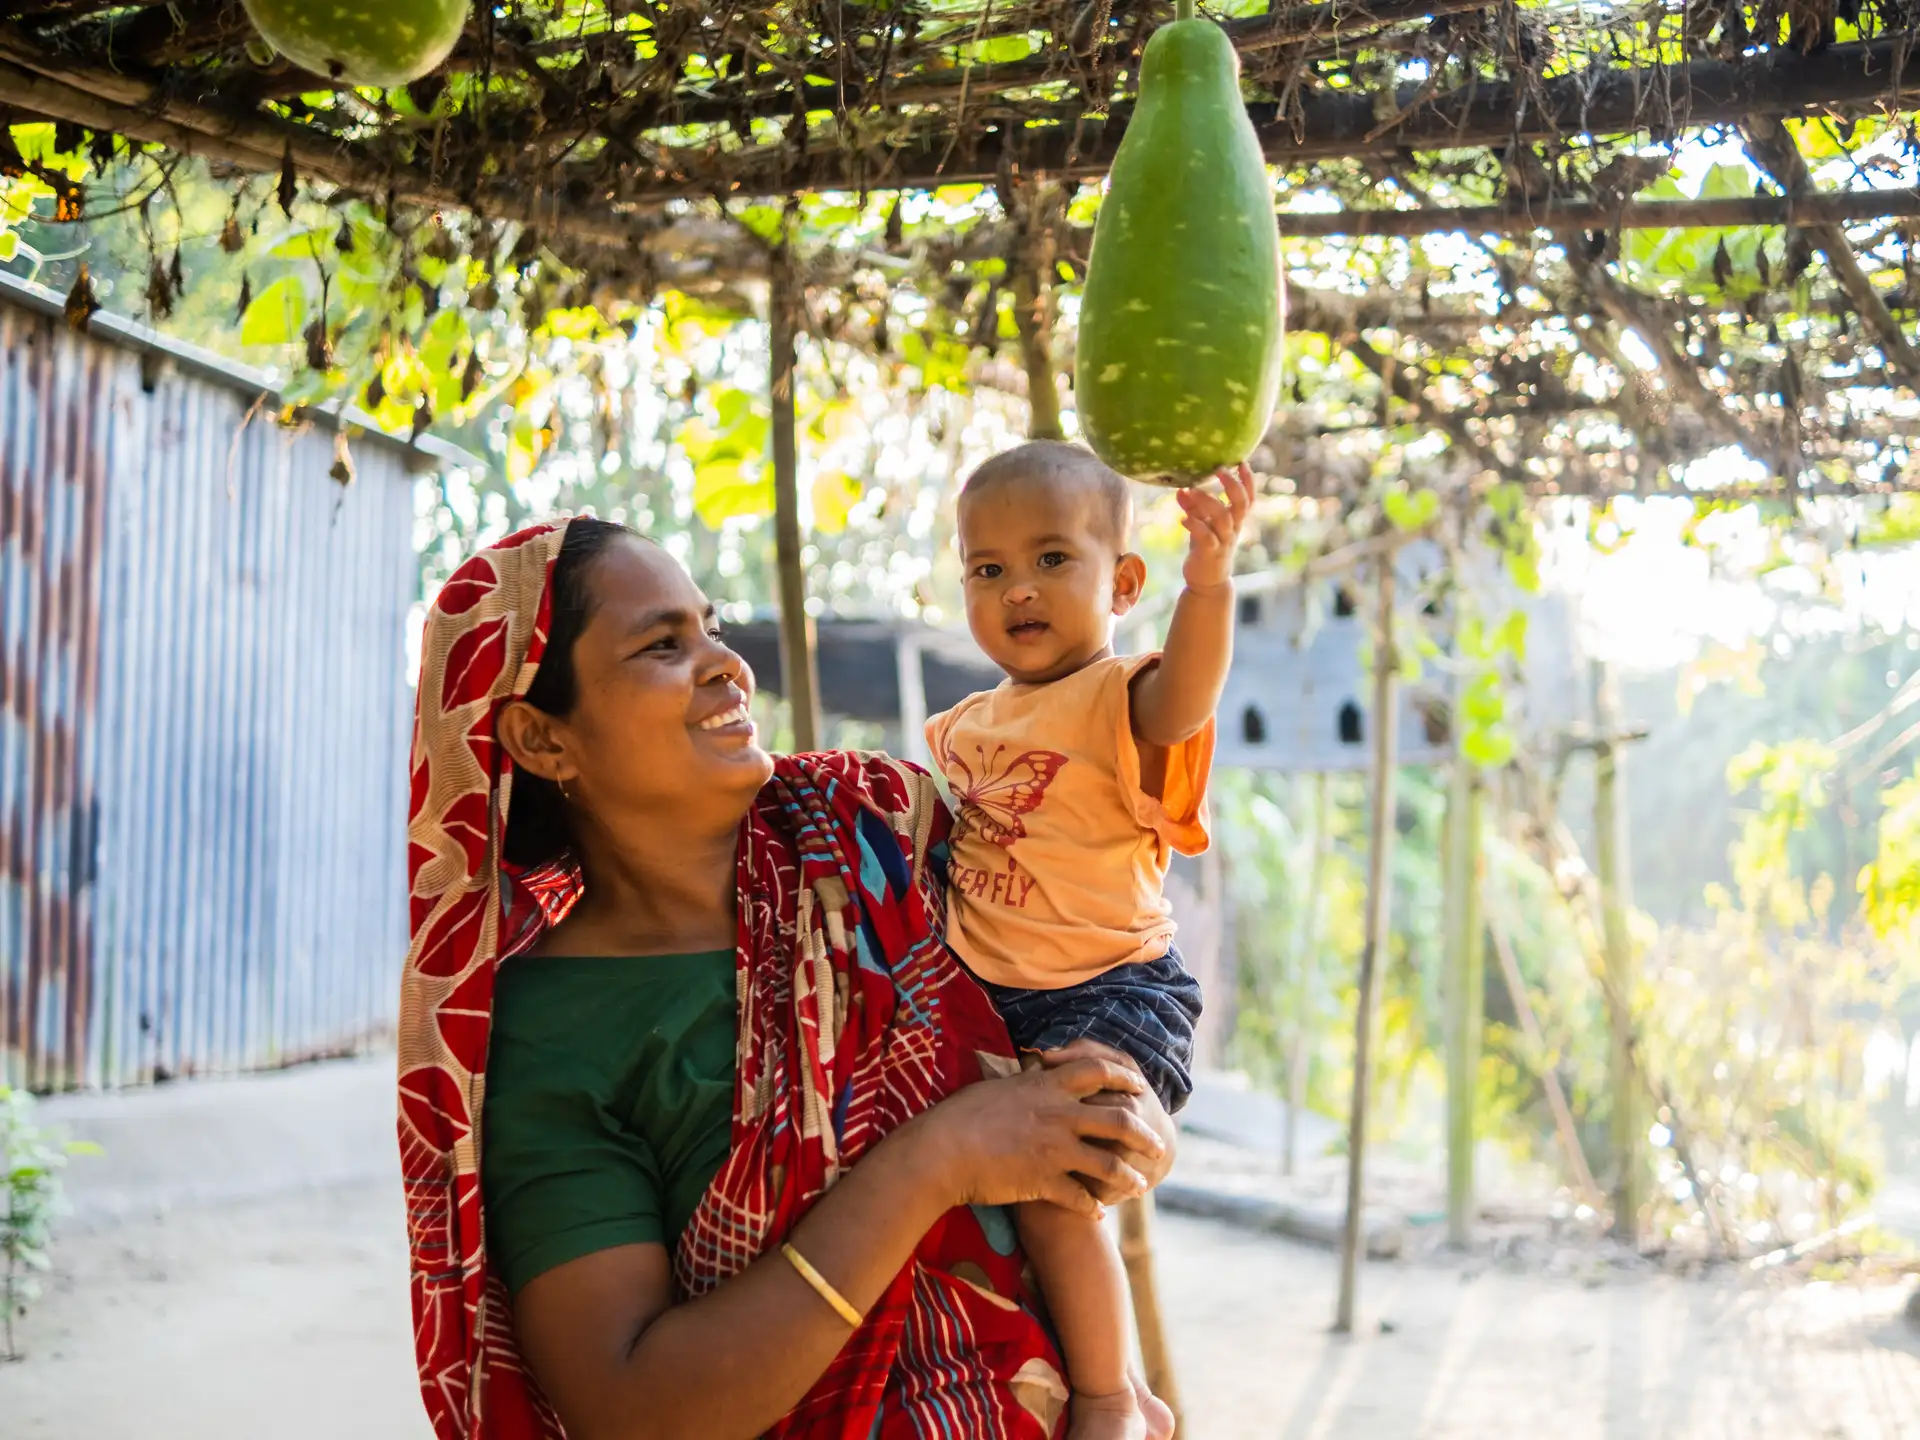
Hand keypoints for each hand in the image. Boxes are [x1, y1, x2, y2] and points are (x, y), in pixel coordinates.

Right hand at [909, 1056, 1165, 1219]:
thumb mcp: (997, 1086)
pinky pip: (1080, 1198)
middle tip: (1158, 1144)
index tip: (1139, 1087)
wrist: (942, 1150)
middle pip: (1119, 1119)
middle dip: (1144, 1134)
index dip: (1123, 1077)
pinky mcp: (1046, 1181)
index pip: (1098, 1071)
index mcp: (1047, 1085)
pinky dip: (1092, 1207)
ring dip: (1129, 1176)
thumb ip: (1025, 1084)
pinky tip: (1099, 1214)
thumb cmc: (959, 1115)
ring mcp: (1055, 1149)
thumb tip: (1032, 1074)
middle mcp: (1060, 1114)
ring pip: (1109, 1163)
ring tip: (1141, 1186)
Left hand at [1178, 461, 1253, 592]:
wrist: (1207, 581)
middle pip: (1241, 505)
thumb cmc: (1206, 549)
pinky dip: (1194, 526)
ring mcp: (1223, 542)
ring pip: (1223, 519)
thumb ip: (1193, 507)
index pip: (1249, 498)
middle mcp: (1233, 529)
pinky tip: (1182, 519)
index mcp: (1236, 521)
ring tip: (1191, 490)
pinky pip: (1206, 537)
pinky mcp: (1210, 553)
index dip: (1248, 481)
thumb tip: (1180, 488)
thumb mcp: (1202, 524)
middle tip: (1219, 469)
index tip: (1241, 462)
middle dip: (1232, 485)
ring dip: (1207, 502)